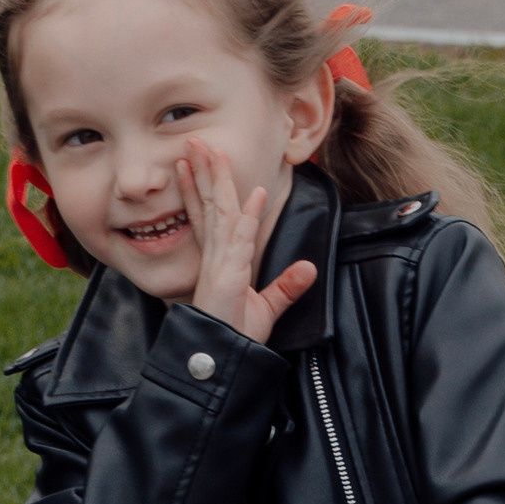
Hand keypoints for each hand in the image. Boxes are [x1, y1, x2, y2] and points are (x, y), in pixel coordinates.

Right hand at [182, 138, 316, 344]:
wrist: (225, 363)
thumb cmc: (237, 339)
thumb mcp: (267, 309)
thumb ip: (287, 288)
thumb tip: (309, 268)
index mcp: (218, 261)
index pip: (209, 216)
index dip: (202, 188)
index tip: (199, 162)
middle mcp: (215, 258)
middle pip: (208, 205)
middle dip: (202, 172)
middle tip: (195, 140)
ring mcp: (219, 265)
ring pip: (219, 213)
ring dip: (217, 180)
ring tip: (211, 150)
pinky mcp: (228, 278)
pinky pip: (239, 241)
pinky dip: (248, 217)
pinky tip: (256, 195)